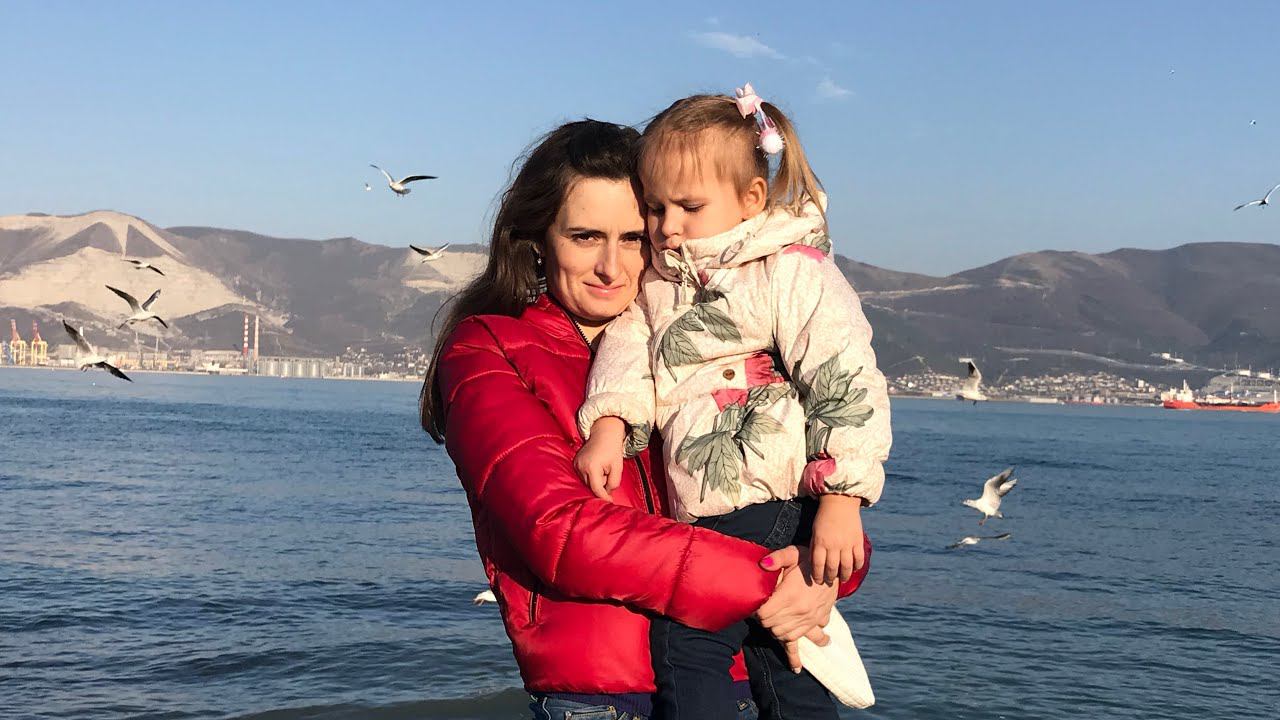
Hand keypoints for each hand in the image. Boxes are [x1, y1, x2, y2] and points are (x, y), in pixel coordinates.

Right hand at [573, 417, 626, 500]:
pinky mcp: (575, 463)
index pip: (596, 489)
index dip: (604, 497)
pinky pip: (583, 476)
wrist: (604, 433)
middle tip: (609, 474)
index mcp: (591, 467)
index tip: (610, 502)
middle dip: (601, 485)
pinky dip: (591, 476)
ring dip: (596, 480)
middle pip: (591, 486)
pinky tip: (598, 467)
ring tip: (604, 469)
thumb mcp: (618, 467)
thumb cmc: (612, 449)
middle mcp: (581, 466)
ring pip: (587, 482)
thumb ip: (613, 482)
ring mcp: (576, 464)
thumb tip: (607, 493)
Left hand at [756, 545, 836, 670]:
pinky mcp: (815, 623)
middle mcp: (800, 612)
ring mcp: (808, 620)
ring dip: (774, 630)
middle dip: (762, 620)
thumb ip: (777, 558)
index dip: (755, 610)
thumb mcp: (794, 553)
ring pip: (783, 635)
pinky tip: (795, 668)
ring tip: (771, 622)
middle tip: (759, 610)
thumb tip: (762, 564)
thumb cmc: (810, 559)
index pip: (764, 613)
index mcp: (791, 595)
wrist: (833, 567)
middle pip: (771, 626)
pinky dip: (798, 657)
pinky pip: (806, 642)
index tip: (752, 603)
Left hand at [811, 494, 865, 584]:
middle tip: (829, 582)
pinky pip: (859, 558)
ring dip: (844, 576)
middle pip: (832, 568)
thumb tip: (815, 564)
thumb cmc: (824, 517)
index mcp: (820, 542)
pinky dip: (857, 566)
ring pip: (846, 566)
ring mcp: (847, 543)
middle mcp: (833, 544)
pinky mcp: (858, 540)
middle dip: (830, 578)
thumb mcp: (814, 531)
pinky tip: (854, 569)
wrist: (839, 501)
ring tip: (842, 579)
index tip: (817, 581)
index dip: (817, 575)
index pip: (818, 565)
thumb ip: (815, 547)